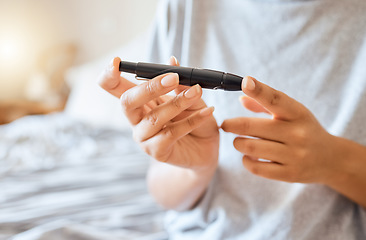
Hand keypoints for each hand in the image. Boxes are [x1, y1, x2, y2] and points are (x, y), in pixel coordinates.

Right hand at [99, 57, 218, 171]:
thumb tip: (172, 61)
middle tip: (174, 78)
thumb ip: (180, 84)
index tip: (117, 62)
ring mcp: (144, 137)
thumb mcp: (190, 97)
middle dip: (150, 87)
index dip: (109, 75)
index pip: (113, 87)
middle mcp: (136, 119)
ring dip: (178, 102)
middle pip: (127, 101)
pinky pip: (172, 133)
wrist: (206, 148)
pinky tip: (206, 112)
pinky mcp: (157, 152)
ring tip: (197, 92)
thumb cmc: (193, 119)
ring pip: (154, 118)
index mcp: (139, 101)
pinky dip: (192, 120)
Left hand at [221, 76, 340, 183]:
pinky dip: (247, 161)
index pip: (275, 99)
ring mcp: (294, 155)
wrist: (332, 159)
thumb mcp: (292, 113)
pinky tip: (248, 156)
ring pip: (250, 147)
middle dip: (231, 125)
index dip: (258, 90)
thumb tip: (242, 97)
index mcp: (297, 113)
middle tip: (225, 125)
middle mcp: (296, 133)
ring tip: (239, 141)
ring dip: (238, 143)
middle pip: (251, 126)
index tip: (245, 81)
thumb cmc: (305, 130)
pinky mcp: (290, 174)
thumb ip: (266, 103)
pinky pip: (257, 168)